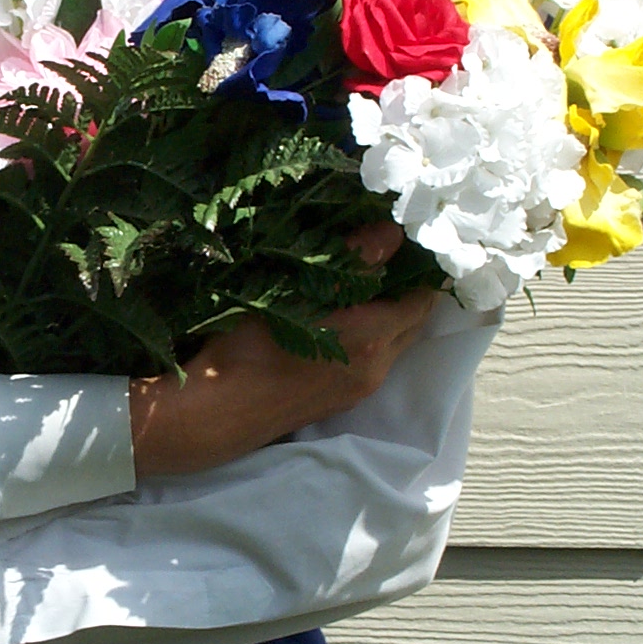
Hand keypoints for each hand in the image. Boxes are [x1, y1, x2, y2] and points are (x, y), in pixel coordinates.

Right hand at [129, 222, 434, 476]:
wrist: (220, 412)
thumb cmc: (251, 344)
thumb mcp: (296, 289)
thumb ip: (352, 260)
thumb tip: (393, 232)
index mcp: (372, 337)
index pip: (422, 299)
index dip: (421, 269)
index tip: (409, 242)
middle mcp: (376, 366)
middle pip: (413, 323)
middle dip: (408, 290)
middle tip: (389, 256)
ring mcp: (360, 387)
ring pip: (393, 343)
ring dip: (389, 314)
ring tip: (362, 282)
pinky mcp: (341, 399)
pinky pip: (373, 360)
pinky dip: (372, 335)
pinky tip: (340, 317)